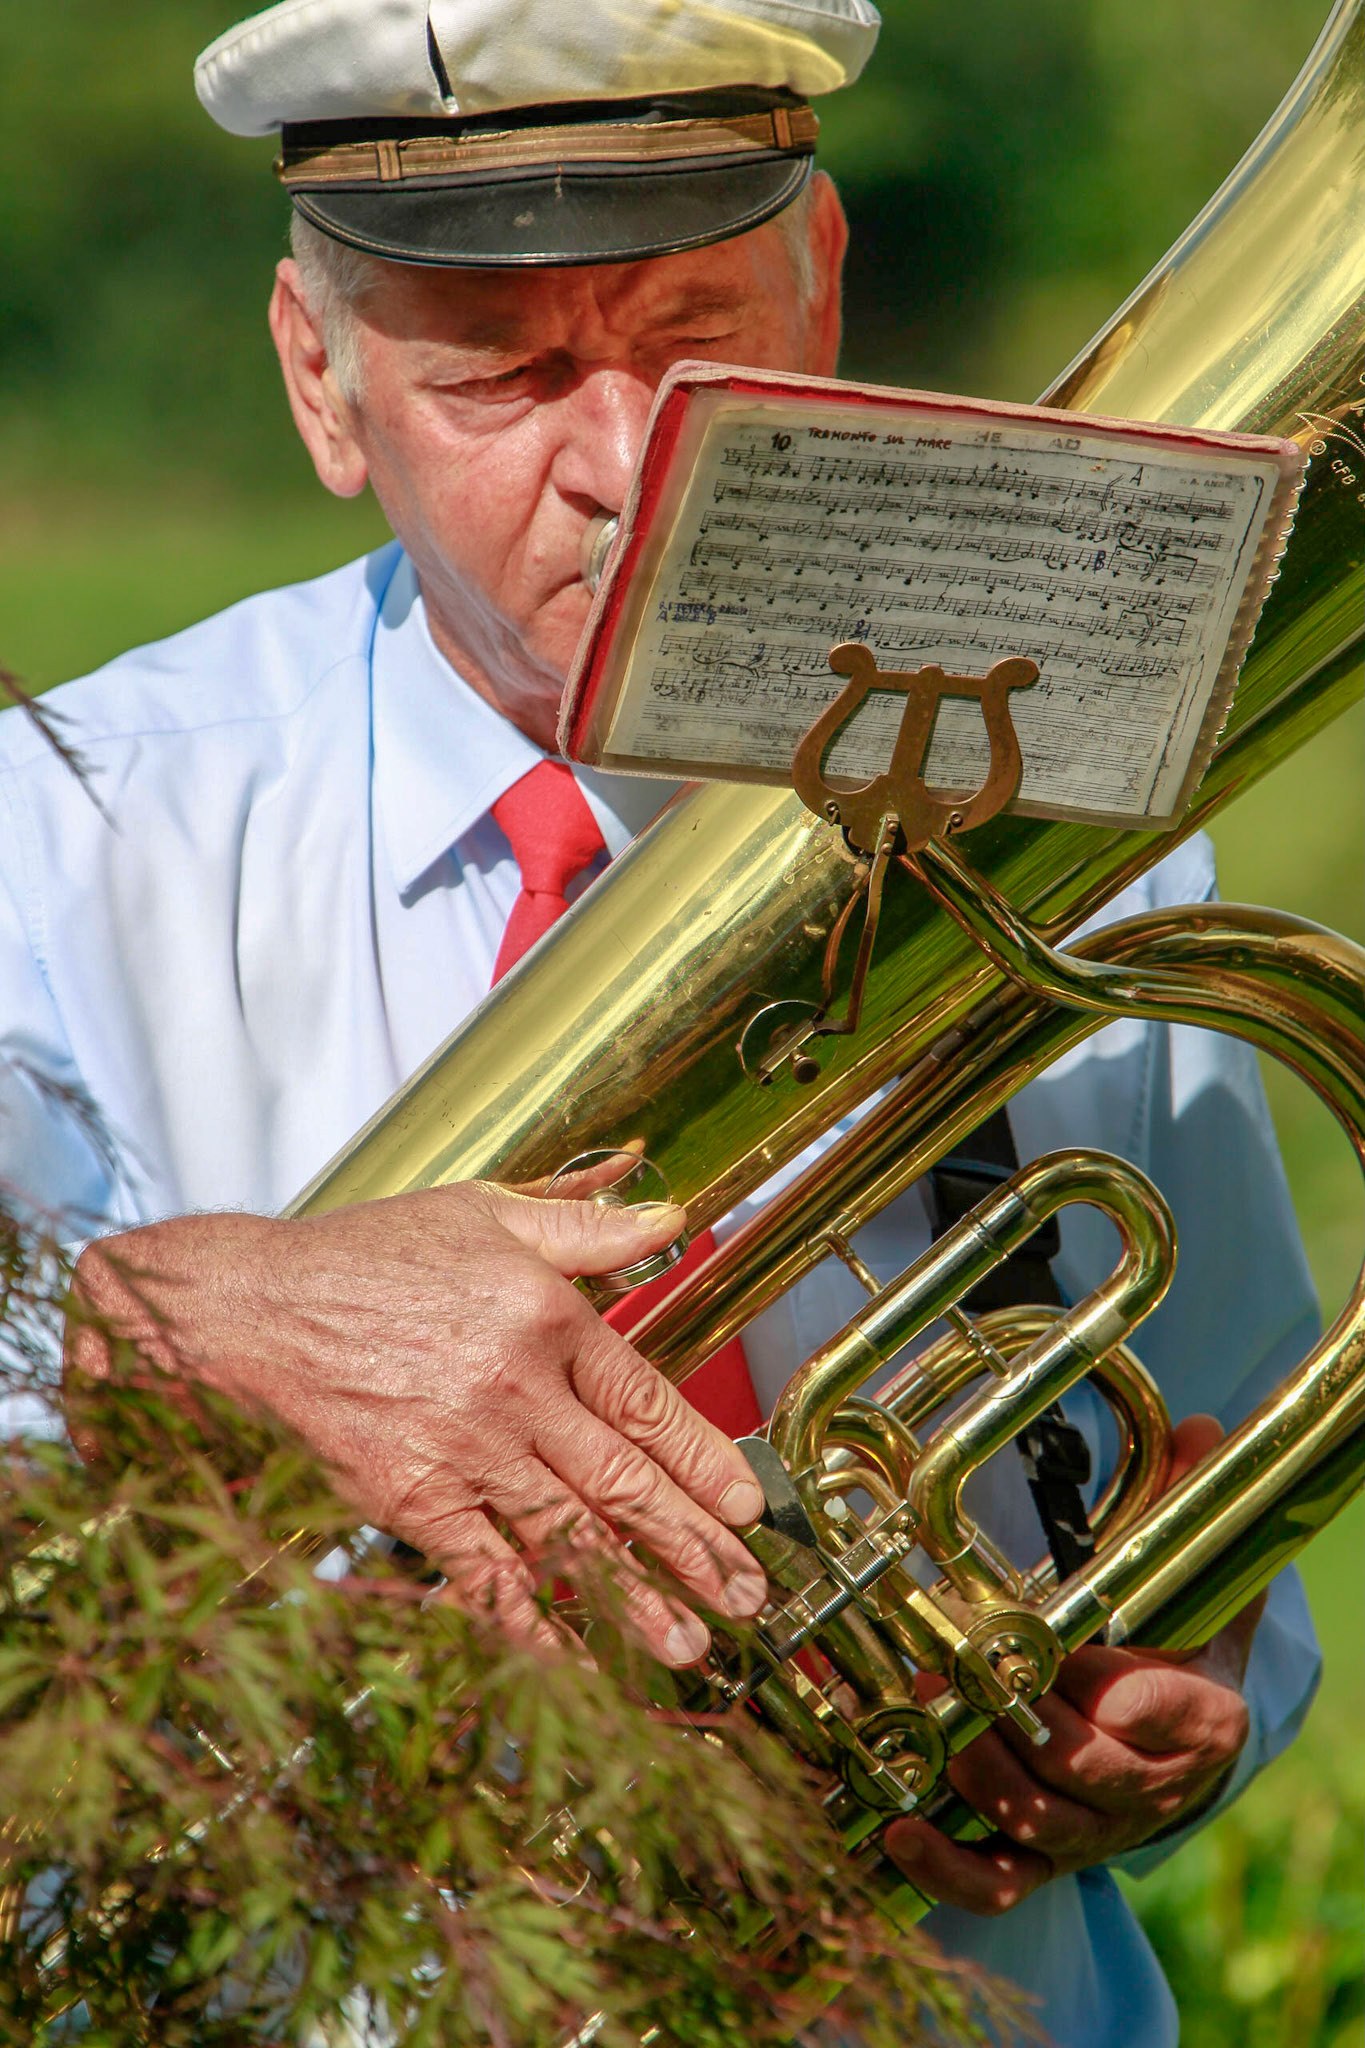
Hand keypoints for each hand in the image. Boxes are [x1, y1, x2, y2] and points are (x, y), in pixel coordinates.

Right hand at [67, 1185, 768, 1661]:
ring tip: (686, 1643)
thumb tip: (675, 1220)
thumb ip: (586, 1226)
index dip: (705, 1460)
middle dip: (692, 1547)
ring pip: (568, 1535)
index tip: (749, 1506)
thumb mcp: (484, 1212)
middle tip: (747, 1596)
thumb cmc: (367, 1257)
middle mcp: (516, 1388)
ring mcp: (462, 1449)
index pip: (647, 1401)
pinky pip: (484, 1572)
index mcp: (545, 1316)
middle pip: (624, 1482)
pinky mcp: (408, 1498)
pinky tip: (571, 1659)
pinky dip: (530, 1620)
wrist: (250, 1306)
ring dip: (634, 1596)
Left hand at [884, 1415, 1259, 1913]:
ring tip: (931, 1713)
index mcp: (1203, 1719)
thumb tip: (1201, 1427)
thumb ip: (1187, 1505)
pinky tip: (901, 1828)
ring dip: (976, 1770)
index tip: (1066, 1648)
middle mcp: (1150, 1791)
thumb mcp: (1190, 1573)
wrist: (1173, 1731)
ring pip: (1037, 1821)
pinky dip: (947, 1869)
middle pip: (1085, 1769)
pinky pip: (996, 1885)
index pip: (1165, 1711)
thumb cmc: (1172, 1641)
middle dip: (1019, 1718)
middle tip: (965, 1665)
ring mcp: (1092, 1833)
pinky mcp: (1040, 1860)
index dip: (1114, 1685)